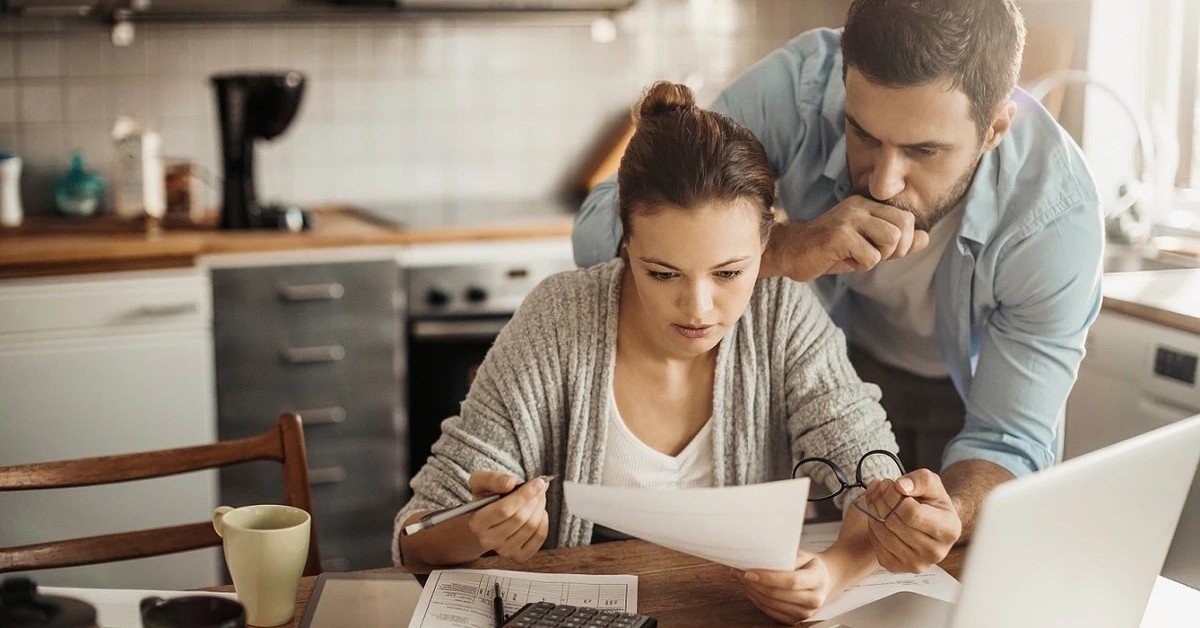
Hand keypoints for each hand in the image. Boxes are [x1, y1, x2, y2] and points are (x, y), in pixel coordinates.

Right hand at [465, 470, 549, 561]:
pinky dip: (544, 522)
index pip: (504, 510)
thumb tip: (509, 483)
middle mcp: (488, 540)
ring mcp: (504, 550)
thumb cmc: (485, 499)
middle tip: (540, 486)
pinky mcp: (518, 555)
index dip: (524, 495)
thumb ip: (492, 479)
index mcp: (476, 523)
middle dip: (534, 499)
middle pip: (520, 518)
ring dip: (540, 507)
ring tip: (539, 496)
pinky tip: (539, 512)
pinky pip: (539, 538)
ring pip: (531, 527)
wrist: (485, 520)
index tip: (538, 482)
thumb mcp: (481, 482)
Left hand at [738, 549, 838, 624]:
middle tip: (738, 573)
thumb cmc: (813, 565)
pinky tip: (750, 590)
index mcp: (818, 580)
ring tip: (741, 579)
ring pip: (771, 604)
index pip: (791, 581)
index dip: (768, 578)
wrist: (827, 580)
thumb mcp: (804, 555)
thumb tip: (759, 557)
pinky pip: (771, 612)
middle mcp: (813, 599)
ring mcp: (805, 613)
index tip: (749, 572)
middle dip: (754, 584)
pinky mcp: (796, 619)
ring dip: (752, 592)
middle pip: (778, 594)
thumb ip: (786, 557)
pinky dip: (757, 601)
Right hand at [762, 196, 929, 280]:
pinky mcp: (840, 235)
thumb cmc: (828, 251)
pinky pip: (871, 256)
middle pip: (904, 226)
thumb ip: (895, 242)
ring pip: (891, 239)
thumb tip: (925, 238)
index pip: (906, 218)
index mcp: (866, 205)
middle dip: (894, 249)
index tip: (883, 252)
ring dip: (877, 258)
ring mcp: (849, 219)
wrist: (789, 253)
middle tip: (872, 256)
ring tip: (856, 257)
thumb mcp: (866, 246)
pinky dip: (860, 266)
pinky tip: (842, 261)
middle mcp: (859, 206)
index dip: (903, 241)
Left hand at [860, 469, 961, 572]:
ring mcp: (917, 564)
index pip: (912, 513)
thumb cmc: (931, 502)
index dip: (894, 495)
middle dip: (881, 500)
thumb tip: (902, 486)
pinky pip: (877, 546)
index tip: (890, 483)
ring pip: (883, 534)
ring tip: (876, 498)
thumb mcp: (932, 484)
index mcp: (949, 530)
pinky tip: (878, 516)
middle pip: (895, 523)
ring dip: (873, 511)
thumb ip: (920, 480)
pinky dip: (872, 527)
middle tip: (879, 488)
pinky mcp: (898, 568)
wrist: (930, 523)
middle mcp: (935, 552)